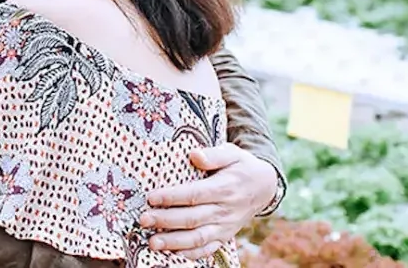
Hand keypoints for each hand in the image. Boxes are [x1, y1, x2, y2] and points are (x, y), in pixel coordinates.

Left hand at [139, 143, 277, 259]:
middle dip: (166, 221)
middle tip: (144, 220)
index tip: (151, 197)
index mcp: (225, 188)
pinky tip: (171, 253)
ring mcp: (224, 226)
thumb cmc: (241, 166)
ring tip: (152, 243)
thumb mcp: (233, 153)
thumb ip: (214, 154)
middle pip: (192, 218)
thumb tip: (195, 155)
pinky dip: (190, 254)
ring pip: (198, 238)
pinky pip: (207, 249)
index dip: (172, 197)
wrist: (264, 187)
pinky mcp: (224, 236)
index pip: (195, 194)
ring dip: (174, 242)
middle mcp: (224, 210)